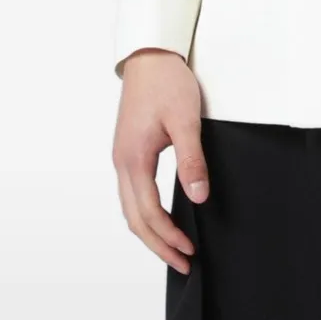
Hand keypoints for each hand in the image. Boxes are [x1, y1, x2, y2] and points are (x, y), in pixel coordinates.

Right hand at [111, 49, 208, 275]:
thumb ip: (192, 160)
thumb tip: (199, 197)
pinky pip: (132, 193)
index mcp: (134, 159)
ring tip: (172, 248)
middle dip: (158, 245)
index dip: (169, 236)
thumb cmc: (167, 82)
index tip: (189, 252)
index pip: (149, 213)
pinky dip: (144, 213)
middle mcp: (122, 163)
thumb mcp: (186, 120)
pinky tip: (160, 217)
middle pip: (135, 219)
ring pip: (130, 208)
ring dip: (150, 232)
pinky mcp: (127, 150)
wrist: (149, 55)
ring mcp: (122, 156)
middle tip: (183, 264)